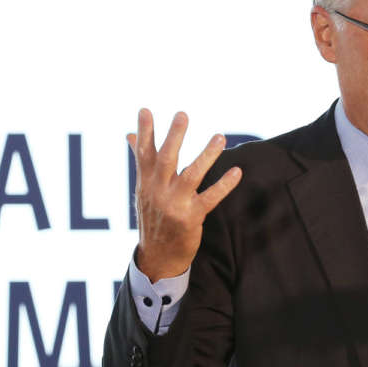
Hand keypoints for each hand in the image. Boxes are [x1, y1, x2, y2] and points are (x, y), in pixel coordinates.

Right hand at [129, 109, 241, 280]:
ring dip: (207, 155)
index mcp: (146, 182)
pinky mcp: (192, 217)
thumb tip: (130, 134)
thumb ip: (141, 160)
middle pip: (166, 160)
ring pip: (191, 175)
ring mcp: (175, 204)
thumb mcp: (143, 188)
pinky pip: (210, 198)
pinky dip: (224, 185)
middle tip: (182, 114)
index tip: (145, 110)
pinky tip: (237, 172)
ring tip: (220, 136)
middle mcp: (158, 191)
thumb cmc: (153, 216)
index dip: (144, 132)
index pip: (143, 153)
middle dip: (174, 137)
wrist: (157, 256)